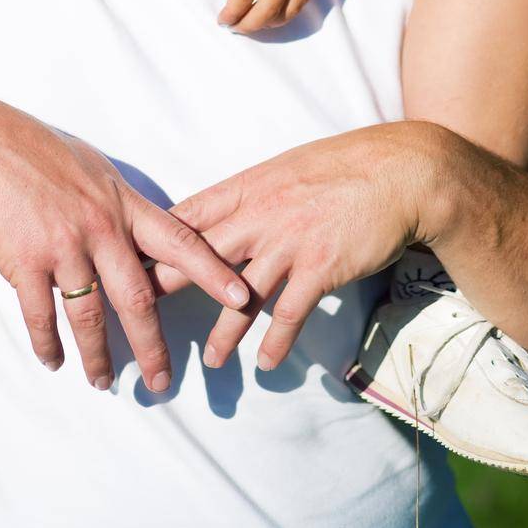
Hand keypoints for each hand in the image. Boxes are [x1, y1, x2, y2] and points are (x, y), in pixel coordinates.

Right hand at [0, 97, 251, 390]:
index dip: (213, 271)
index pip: (180, 241)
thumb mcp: (92, 167)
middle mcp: (100, 227)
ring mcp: (63, 246)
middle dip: (153, 346)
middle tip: (162, 381)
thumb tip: (138, 226)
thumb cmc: (36, 150)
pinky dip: (49, 344)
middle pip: (138, 299)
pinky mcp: (26, 261)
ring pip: (91, 317)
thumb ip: (118, 201)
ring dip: (98, 357)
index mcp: (123, 203)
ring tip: (103, 382)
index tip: (241, 297)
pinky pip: (43, 316)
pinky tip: (53, 360)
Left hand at [151, 124, 436, 370]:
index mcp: (248, 187)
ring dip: (223, 333)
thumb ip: (252, 194)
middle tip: (139, 313)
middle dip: (169, 285)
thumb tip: (223, 212)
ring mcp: (289, 242)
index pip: (190, 215)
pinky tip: (266, 362)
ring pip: (241, 296)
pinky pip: (289, 312)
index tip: (128, 259)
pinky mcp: (319, 267)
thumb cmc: (343, 166)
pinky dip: (275, 340)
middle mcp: (260, 215)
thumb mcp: (286, 168)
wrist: (399, 171)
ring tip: (211, 361)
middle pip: (202, 256)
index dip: (157, 240)